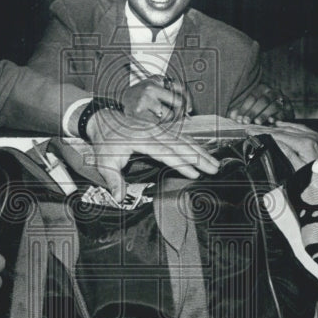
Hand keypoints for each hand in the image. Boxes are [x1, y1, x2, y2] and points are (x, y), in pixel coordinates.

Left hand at [85, 108, 218, 199]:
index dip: (181, 163)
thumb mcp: (104, 162)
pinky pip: (181, 136)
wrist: (102, 119)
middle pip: (181, 145)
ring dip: (201, 151)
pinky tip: (203, 152)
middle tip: (215, 169)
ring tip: (215, 162)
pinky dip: (194, 144)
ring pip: (184, 140)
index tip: (195, 173)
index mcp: (142, 140)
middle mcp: (153, 132)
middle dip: (200, 157)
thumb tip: (119, 197)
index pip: (166, 153)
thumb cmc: (105, 141)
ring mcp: (159, 129)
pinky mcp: (161, 129)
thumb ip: (113, 180)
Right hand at [120, 77, 192, 122]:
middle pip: (178, 102)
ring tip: (157, 115)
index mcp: (156, 80)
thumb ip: (172, 93)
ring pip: (169, 115)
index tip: (189, 108)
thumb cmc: (141, 94)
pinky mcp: (139, 112)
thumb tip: (187, 108)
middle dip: (179, 111)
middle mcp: (150, 88)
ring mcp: (144, 100)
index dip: (188, 99)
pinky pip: (158, 123)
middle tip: (175, 115)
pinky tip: (150, 119)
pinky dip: (157, 124)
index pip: (180, 87)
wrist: (121, 99)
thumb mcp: (156, 86)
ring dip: (166, 119)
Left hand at [228, 83, 294, 124]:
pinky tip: (271, 122)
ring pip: (274, 106)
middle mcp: (274, 92)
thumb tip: (232, 115)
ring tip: (257, 122)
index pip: (253, 96)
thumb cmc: (263, 109)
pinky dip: (277, 118)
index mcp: (263, 88)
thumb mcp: (251, 107)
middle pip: (263, 100)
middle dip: (253, 111)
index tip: (238, 118)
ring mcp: (283, 100)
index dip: (244, 108)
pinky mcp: (289, 109)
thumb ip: (242, 111)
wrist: (282, 111)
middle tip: (246, 121)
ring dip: (264, 114)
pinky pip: (284, 113)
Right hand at [247, 122, 317, 168]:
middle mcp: (310, 136)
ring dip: (276, 126)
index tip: (251, 131)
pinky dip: (290, 125)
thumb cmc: (317, 177)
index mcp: (304, 144)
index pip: (279, 136)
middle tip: (252, 127)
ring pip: (292, 127)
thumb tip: (273, 141)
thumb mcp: (299, 169)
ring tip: (262, 125)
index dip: (264, 133)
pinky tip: (281, 125)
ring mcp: (315, 135)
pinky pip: (302, 127)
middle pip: (283, 130)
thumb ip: (286, 153)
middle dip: (266, 128)